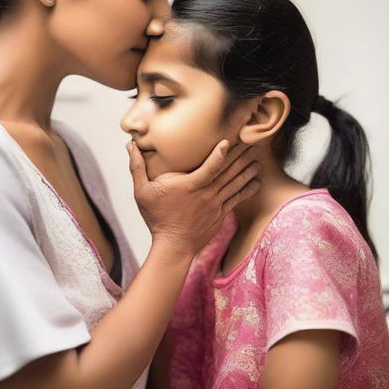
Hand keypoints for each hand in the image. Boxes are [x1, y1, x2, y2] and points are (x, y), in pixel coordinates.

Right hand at [126, 140, 260, 256]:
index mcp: (189, 186)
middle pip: (227, 172)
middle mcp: (206, 195)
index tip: (228, 141)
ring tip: (257, 158)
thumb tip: (130, 146)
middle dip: (240, 156)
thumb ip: (137, 167)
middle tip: (251, 142)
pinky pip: (237, 199)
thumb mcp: (142, 192)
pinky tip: (256, 181)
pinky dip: (247, 189)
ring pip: (235, 184)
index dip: (220, 153)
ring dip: (247, 170)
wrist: (172, 247)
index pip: (210, 167)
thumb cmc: (156, 218)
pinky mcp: (220, 215)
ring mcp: (215, 205)